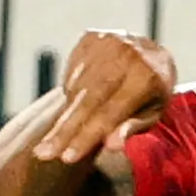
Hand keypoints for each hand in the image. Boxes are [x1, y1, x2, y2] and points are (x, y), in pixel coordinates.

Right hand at [31, 31, 175, 164]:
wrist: (152, 53)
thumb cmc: (151, 94)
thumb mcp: (152, 114)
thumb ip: (131, 128)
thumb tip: (112, 145)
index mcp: (148, 78)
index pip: (110, 112)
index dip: (88, 135)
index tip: (66, 158)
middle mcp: (128, 55)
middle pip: (89, 100)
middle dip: (65, 130)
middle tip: (43, 153)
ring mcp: (108, 43)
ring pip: (77, 87)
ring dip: (64, 116)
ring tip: (51, 141)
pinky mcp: (92, 37)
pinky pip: (72, 72)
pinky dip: (71, 91)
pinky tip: (75, 105)